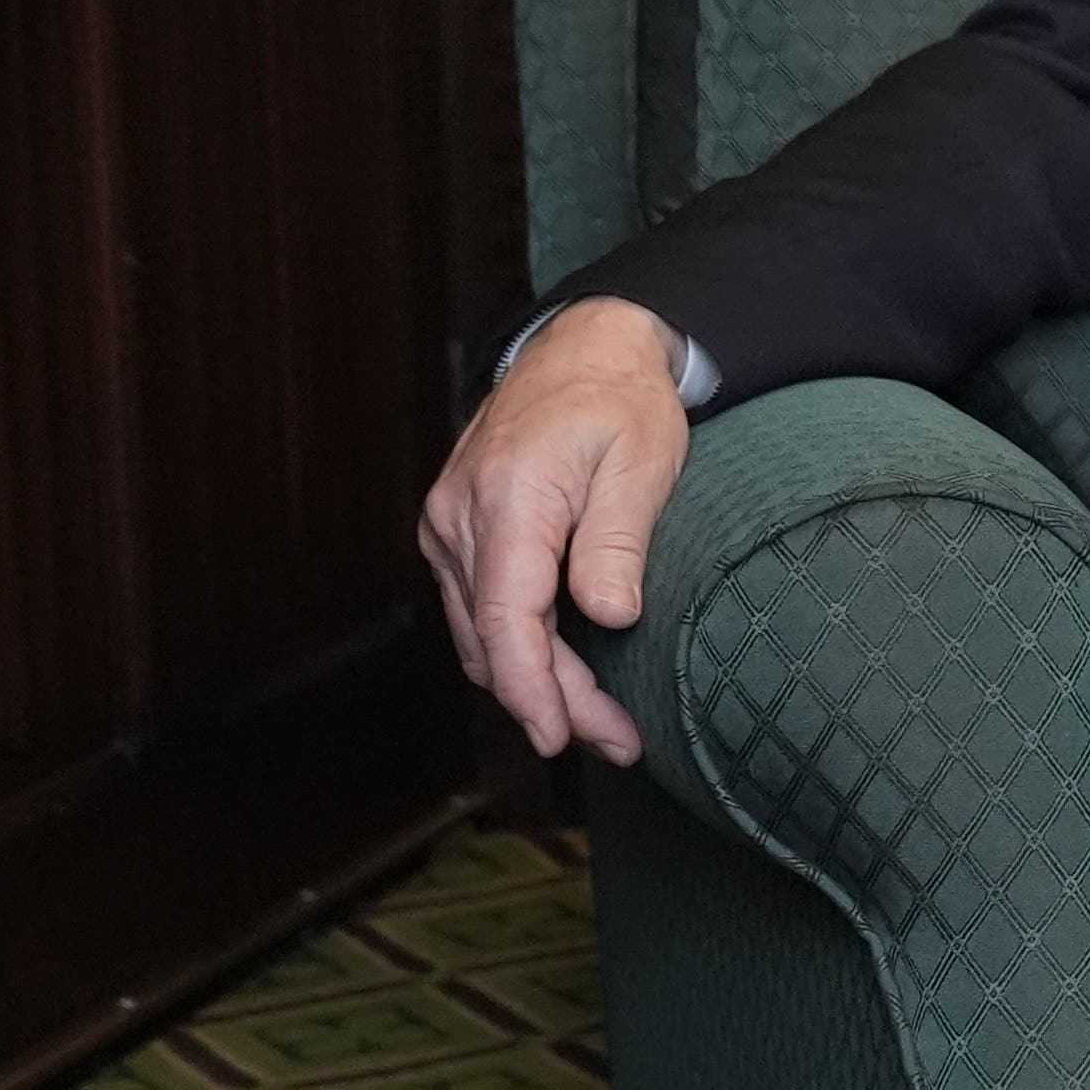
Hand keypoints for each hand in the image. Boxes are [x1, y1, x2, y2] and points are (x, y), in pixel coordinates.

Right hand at [415, 299, 692, 763]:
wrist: (584, 347)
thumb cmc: (621, 399)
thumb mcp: (642, 461)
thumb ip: (617, 540)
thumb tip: (608, 616)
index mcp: (508, 498)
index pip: (507, 617)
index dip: (532, 688)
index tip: (561, 737)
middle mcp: (458, 516)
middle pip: (493, 636)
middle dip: (551, 700)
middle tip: (619, 742)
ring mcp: (448, 524)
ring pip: (480, 630)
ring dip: (535, 680)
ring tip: (603, 722)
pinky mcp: (455, 530)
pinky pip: (478, 606)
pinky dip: (516, 644)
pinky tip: (564, 671)